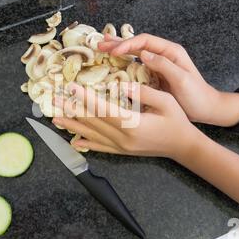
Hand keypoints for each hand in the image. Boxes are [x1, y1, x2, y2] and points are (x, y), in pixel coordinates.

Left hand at [52, 82, 200, 160]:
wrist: (184, 147)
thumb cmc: (177, 122)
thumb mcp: (166, 102)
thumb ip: (144, 94)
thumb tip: (122, 86)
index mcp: (133, 124)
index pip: (103, 109)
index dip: (86, 98)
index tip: (71, 88)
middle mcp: (123, 138)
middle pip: (92, 123)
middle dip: (72, 110)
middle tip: (54, 102)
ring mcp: (121, 147)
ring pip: (92, 135)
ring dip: (73, 126)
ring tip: (56, 119)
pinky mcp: (122, 151)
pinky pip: (100, 147)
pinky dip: (86, 143)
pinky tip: (74, 141)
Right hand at [98, 33, 238, 126]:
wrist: (207, 109)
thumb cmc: (196, 96)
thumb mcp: (182, 80)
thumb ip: (163, 65)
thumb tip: (143, 54)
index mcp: (171, 52)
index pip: (145, 41)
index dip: (128, 44)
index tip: (114, 52)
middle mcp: (163, 55)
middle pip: (137, 44)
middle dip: (118, 44)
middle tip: (100, 44)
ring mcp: (158, 65)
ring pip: (135, 53)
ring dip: (118, 51)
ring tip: (102, 48)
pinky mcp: (155, 75)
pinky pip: (136, 65)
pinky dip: (123, 63)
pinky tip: (113, 63)